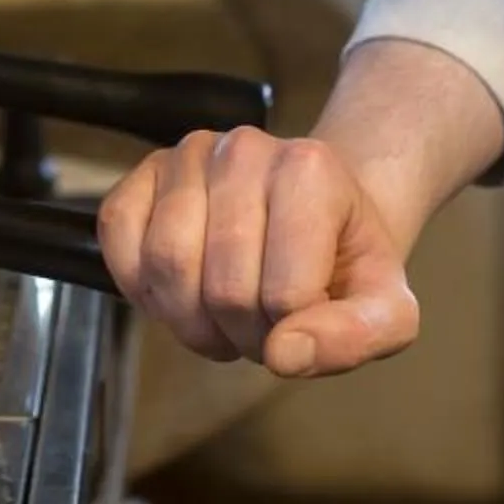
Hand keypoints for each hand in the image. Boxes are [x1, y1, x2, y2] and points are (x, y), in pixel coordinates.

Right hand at [97, 127, 420, 378]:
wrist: (320, 216)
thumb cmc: (345, 263)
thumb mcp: (386, 309)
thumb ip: (355, 337)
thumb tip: (285, 354)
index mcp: (311, 170)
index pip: (286, 295)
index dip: (292, 335)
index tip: (304, 322)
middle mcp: (245, 148)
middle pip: (222, 286)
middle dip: (241, 333)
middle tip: (262, 326)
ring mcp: (188, 155)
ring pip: (166, 265)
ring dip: (190, 320)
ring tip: (222, 314)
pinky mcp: (144, 173)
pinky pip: (118, 236)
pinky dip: (140, 286)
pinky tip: (178, 292)